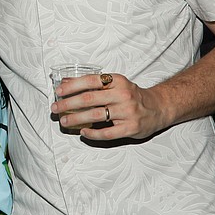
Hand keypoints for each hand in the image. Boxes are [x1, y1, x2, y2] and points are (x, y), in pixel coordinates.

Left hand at [51, 73, 168, 139]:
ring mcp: (127, 112)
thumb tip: (65, 82)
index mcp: (117, 81)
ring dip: (76, 119)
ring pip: (96, 115)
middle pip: (89, 98)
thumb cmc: (131, 95)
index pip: (90, 80)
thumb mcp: (114, 83)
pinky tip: (83, 132)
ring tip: (64, 121)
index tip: (58, 91)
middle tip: (55, 108)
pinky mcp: (130, 128)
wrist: (158, 108)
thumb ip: (92, 83)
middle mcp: (122, 95)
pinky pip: (107, 133)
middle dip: (68, 104)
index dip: (72, 86)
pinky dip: (93, 133)